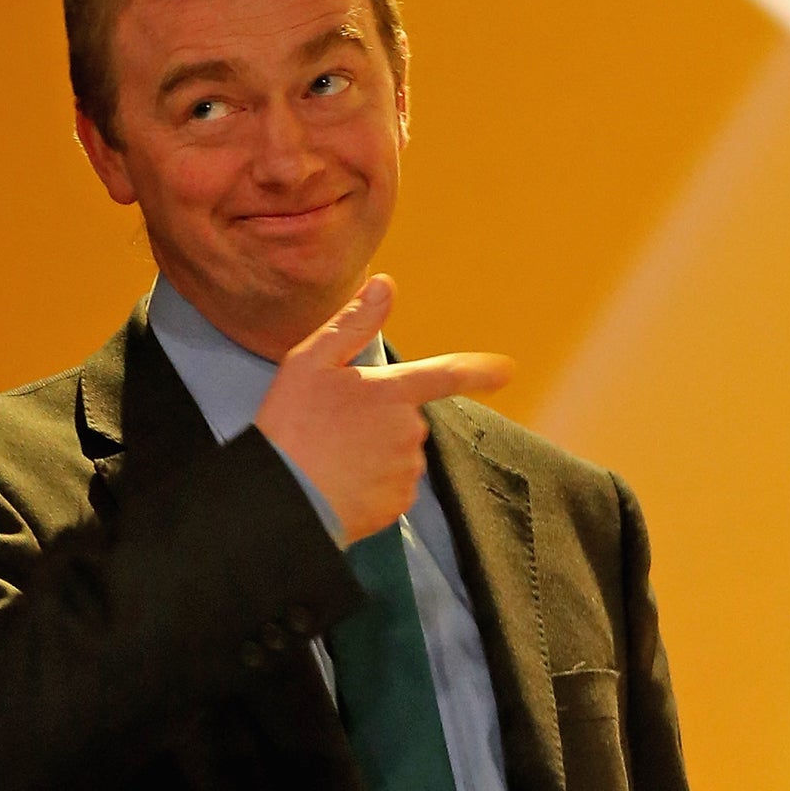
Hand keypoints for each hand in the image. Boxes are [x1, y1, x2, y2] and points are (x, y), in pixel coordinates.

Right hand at [254, 275, 512, 542]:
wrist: (284, 499)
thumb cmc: (291, 427)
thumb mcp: (309, 363)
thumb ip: (353, 324)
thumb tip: (385, 286)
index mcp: (393, 392)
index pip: (447, 374)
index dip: (479, 371)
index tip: (505, 370)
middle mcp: (410, 431)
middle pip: (406, 417)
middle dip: (379, 419)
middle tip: (333, 429)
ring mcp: (407, 470)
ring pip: (399, 453)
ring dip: (375, 452)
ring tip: (333, 458)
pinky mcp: (399, 504)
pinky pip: (393, 486)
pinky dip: (372, 484)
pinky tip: (342, 483)